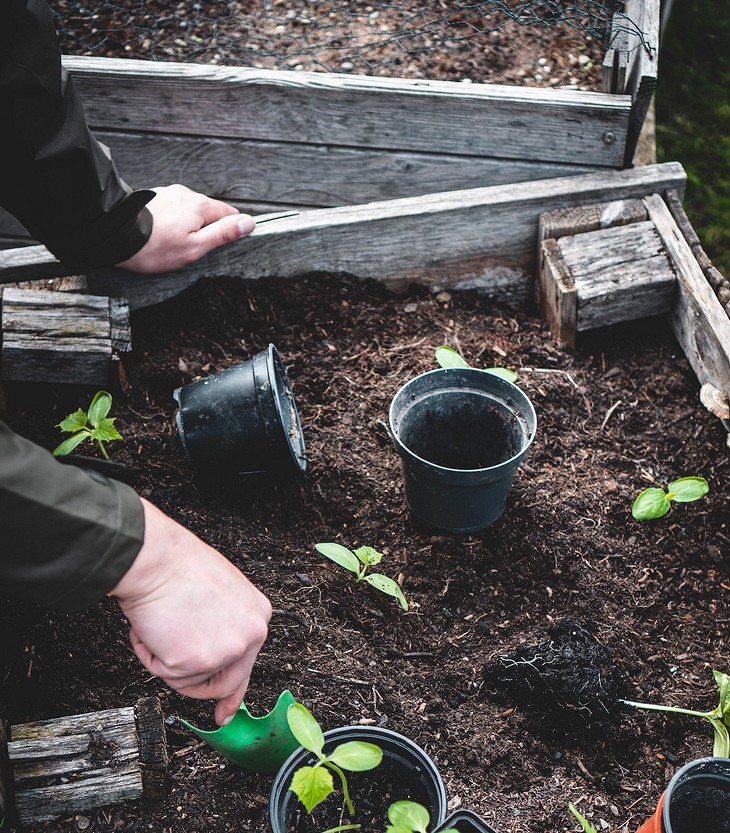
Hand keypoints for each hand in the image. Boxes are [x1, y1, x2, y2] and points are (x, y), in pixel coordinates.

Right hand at [109, 498, 270, 724]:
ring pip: (190, 682)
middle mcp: (251, 634)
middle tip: (173, 666)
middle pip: (225, 683)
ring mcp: (227, 650)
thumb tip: (214, 656)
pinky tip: (153, 628)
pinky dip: (150, 656)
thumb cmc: (177, 567)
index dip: (233, 694)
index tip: (225, 713)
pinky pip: (166, 675)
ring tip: (162, 626)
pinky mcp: (198, 661)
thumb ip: (223, 625)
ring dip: (167, 661)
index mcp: (258, 615)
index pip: (249, 664)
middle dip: (194, 681)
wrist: (155, 559)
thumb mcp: (218, 594)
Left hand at [115, 184, 255, 273]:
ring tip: (173, 244)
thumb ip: (223, 233)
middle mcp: (185, 194)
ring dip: (188, 225)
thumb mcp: (195, 247)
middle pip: (208, 212)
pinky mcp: (154, 199)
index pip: (229, 213)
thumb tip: (248, 223)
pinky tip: (162, 235)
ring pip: (190, 211)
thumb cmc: (154, 247)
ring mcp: (168, 194)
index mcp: (200, 205)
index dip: (229, 230)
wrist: (116, 237)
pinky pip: (173, 210)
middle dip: (205, 229)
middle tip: (192, 249)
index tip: (220, 244)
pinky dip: (173, 222)